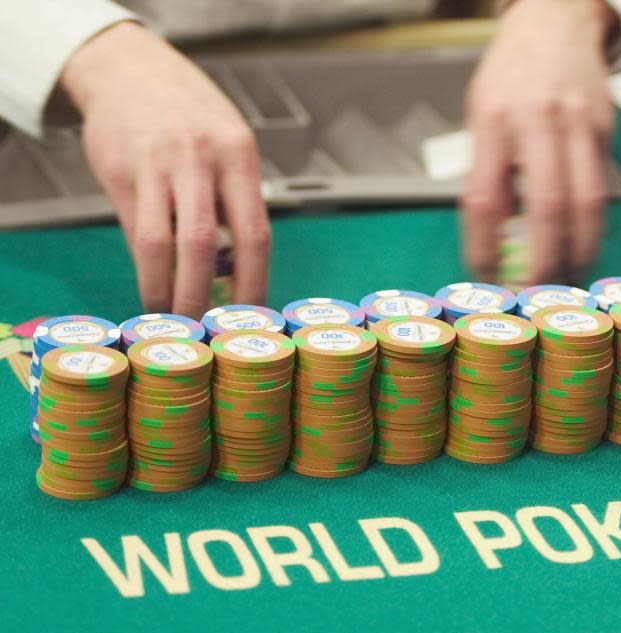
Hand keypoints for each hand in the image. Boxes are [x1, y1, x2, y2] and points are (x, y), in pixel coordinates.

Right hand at [60, 22, 270, 316]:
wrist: (129, 69)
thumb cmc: (191, 115)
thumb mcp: (230, 142)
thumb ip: (238, 197)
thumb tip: (241, 265)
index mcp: (239, 156)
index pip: (254, 232)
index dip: (255, 281)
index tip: (253, 315)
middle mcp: (199, 160)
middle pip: (203, 244)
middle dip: (203, 295)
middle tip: (204, 331)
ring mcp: (155, 166)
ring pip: (161, 243)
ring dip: (165, 290)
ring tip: (171, 319)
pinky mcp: (119, 173)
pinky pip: (134, 231)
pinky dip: (144, 267)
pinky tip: (152, 287)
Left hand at [462, 0, 615, 283]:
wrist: (557, 22)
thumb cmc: (512, 75)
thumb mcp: (481, 115)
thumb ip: (489, 172)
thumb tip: (497, 239)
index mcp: (495, 119)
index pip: (486, 198)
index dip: (484, 246)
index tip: (485, 277)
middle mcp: (539, 121)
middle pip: (547, 207)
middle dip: (544, 260)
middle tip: (537, 294)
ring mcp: (579, 125)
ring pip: (588, 203)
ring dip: (579, 252)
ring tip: (568, 280)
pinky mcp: (605, 130)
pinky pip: (600, 188)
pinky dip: (591, 225)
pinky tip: (581, 245)